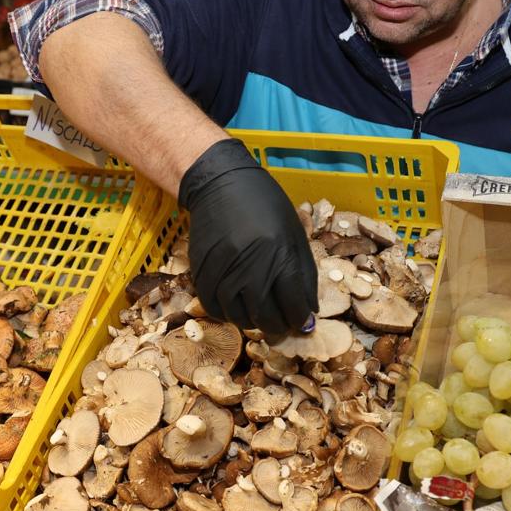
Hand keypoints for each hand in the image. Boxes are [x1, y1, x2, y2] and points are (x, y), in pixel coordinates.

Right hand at [179, 139, 316, 333]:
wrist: (220, 184)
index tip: (303, 322)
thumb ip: (303, 273)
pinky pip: (214, 307)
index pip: (294, 303)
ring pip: (239, 316)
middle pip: (266, 315)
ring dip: (253, 323)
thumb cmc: (265, 205)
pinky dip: (227, 315)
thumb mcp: (294, 233)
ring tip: (260, 317)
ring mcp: (224, 270)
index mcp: (280, 253)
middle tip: (282, 325)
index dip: (300, 319)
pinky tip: (237, 309)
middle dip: (278, 326)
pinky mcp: (202, 271)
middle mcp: (251, 266)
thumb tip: (308, 312)